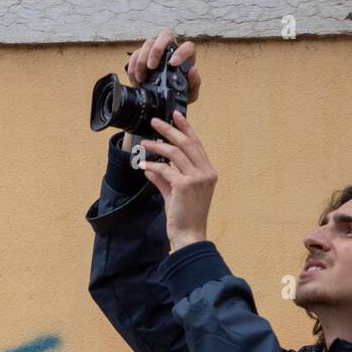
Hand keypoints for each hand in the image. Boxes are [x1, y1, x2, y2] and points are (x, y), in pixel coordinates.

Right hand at [125, 30, 200, 104]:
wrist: (165, 102)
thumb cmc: (180, 94)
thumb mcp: (190, 94)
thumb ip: (194, 83)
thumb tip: (193, 70)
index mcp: (186, 57)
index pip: (187, 46)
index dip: (180, 52)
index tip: (172, 64)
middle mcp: (171, 50)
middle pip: (165, 36)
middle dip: (156, 50)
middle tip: (152, 67)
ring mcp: (156, 51)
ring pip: (148, 43)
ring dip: (142, 59)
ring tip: (142, 77)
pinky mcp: (143, 56)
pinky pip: (135, 54)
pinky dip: (133, 66)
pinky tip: (135, 79)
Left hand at [138, 111, 215, 251]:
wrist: (189, 236)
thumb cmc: (184, 218)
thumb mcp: (175, 194)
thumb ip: (164, 179)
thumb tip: (150, 167)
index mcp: (208, 173)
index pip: (197, 145)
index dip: (186, 128)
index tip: (176, 115)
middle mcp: (206, 173)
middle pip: (187, 143)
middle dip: (170, 129)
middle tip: (155, 121)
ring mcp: (197, 178)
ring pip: (174, 153)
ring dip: (157, 145)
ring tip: (144, 142)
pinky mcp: (184, 185)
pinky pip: (165, 169)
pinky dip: (152, 166)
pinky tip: (143, 165)